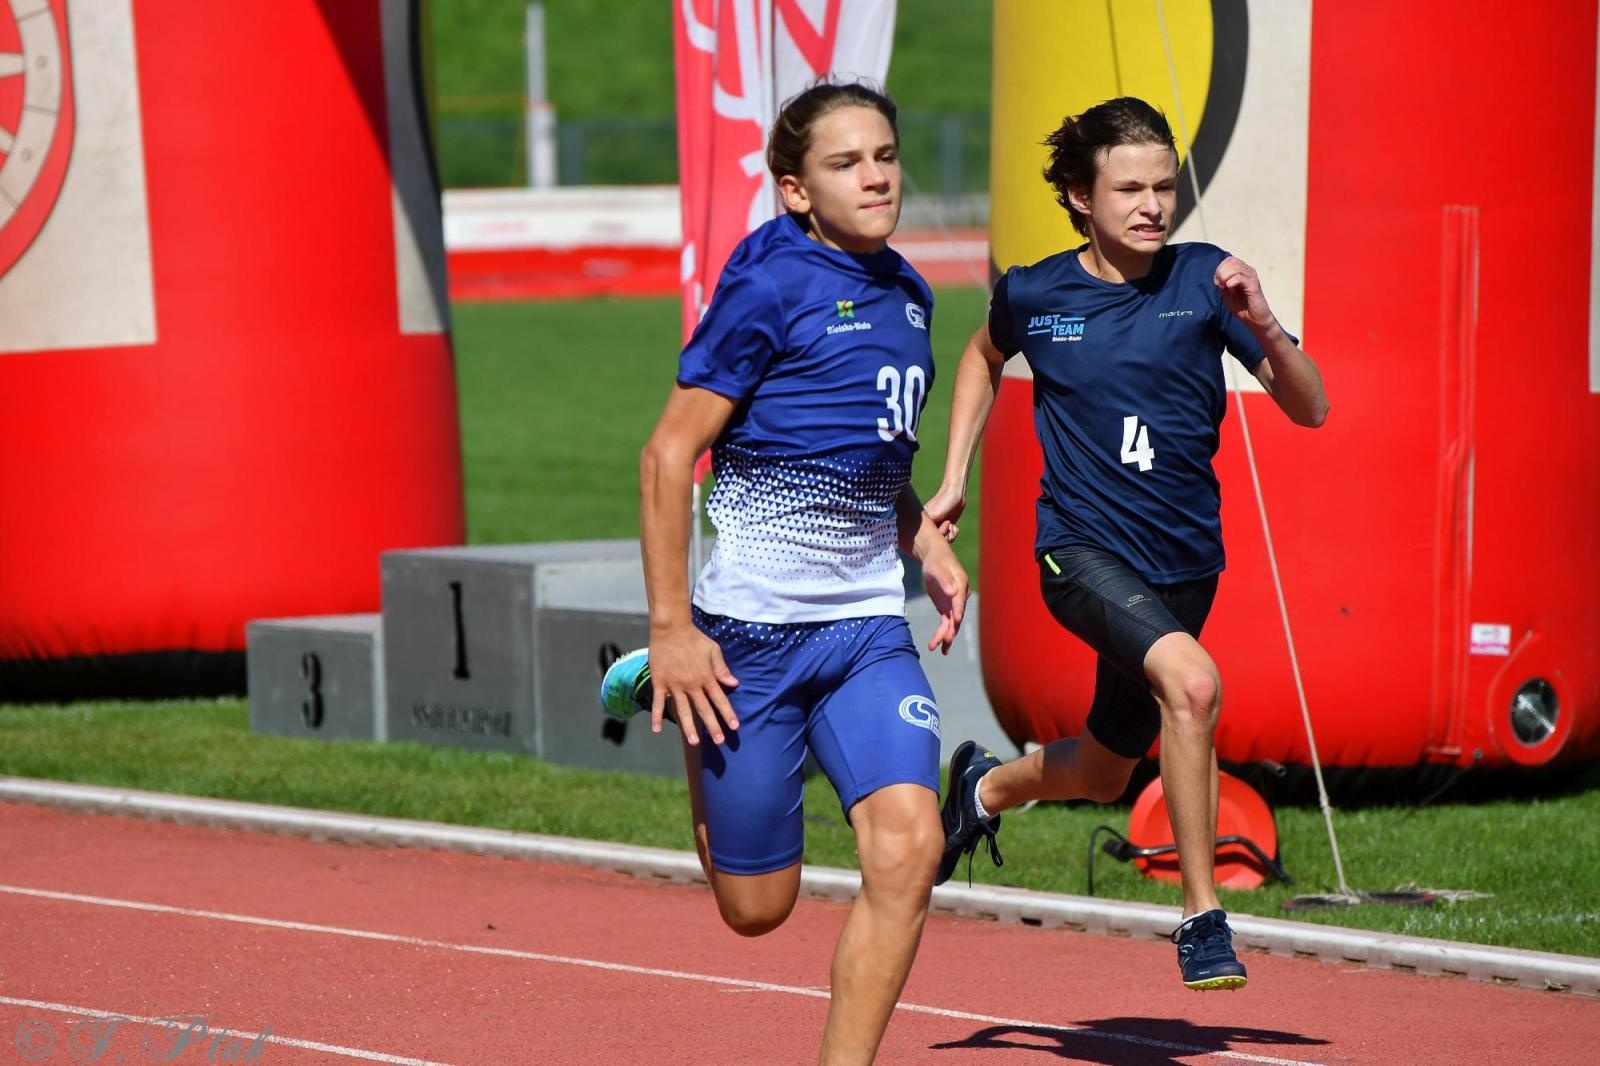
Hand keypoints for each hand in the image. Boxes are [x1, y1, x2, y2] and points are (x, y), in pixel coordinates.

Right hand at [647, 623, 738, 745]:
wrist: (671, 629)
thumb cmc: (694, 638)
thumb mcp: (713, 650)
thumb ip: (722, 668)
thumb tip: (734, 683)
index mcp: (706, 677)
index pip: (720, 699)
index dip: (728, 713)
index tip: (735, 727)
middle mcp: (692, 684)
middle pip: (704, 709)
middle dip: (713, 726)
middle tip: (720, 741)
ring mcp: (675, 685)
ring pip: (683, 710)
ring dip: (688, 727)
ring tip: (694, 742)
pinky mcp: (660, 683)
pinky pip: (658, 702)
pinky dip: (656, 716)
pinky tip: (656, 730)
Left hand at [918, 540, 968, 654]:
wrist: (936, 558)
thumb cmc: (936, 560)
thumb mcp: (937, 567)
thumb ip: (944, 579)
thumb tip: (953, 592)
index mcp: (961, 585)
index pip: (960, 600)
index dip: (958, 609)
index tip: (956, 619)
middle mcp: (960, 597)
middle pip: (957, 616)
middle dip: (951, 629)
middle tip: (945, 641)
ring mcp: (954, 604)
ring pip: (951, 623)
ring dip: (945, 636)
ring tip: (937, 649)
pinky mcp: (947, 608)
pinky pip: (945, 624)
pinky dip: (942, 635)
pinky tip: (936, 646)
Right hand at [923, 484, 966, 541]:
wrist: (956, 494)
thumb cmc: (943, 502)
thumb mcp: (934, 514)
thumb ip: (926, 526)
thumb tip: (922, 540)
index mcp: (922, 524)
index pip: (929, 540)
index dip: (939, 534)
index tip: (945, 523)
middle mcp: (928, 527)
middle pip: (936, 542)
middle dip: (945, 536)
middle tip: (948, 523)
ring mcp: (937, 528)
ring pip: (944, 541)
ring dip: (950, 534)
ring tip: (951, 524)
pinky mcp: (944, 528)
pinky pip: (948, 537)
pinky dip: (953, 533)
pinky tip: (954, 526)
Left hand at [1214, 256, 1277, 333]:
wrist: (1255, 319)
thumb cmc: (1241, 306)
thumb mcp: (1227, 292)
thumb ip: (1223, 281)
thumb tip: (1218, 274)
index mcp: (1243, 271)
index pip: (1229, 260)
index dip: (1219, 269)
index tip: (1219, 283)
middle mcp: (1249, 271)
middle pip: (1231, 261)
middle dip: (1221, 273)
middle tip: (1221, 286)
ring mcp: (1252, 277)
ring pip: (1234, 267)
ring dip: (1225, 278)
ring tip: (1227, 288)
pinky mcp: (1254, 285)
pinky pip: (1239, 277)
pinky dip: (1230, 284)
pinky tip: (1232, 291)